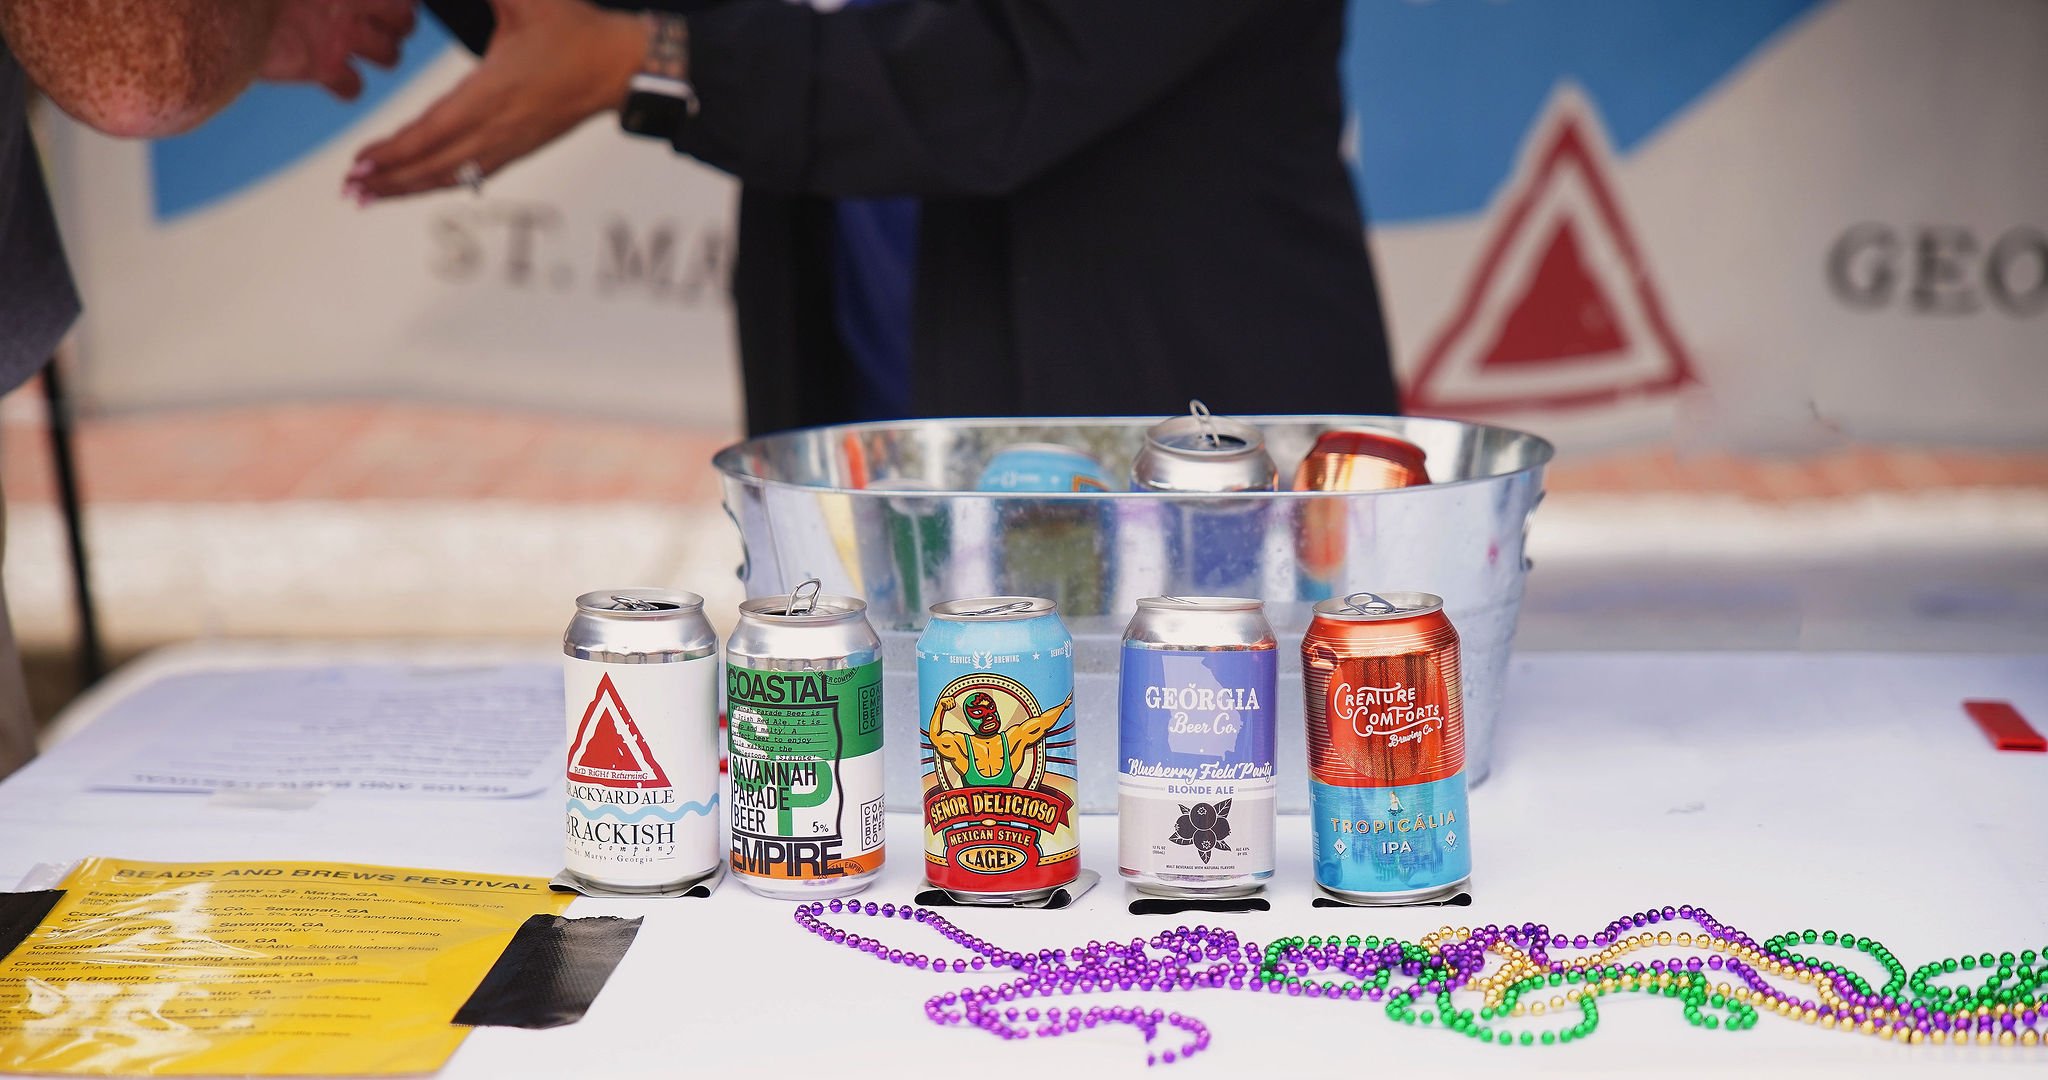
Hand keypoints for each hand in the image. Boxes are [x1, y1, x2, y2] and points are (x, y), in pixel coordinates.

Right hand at [262, 0, 416, 101]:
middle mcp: (352, 1)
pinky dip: (346, 86)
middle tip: (380, 22)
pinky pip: (353, 89)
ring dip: (382, 53)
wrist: (221, 1)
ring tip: (359, 46)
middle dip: (398, 23)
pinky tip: (331, 74)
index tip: (384, 1)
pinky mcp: (320, 66)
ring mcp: (340, 35)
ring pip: (391, 56)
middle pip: (406, 20)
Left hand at [347, 0, 647, 201]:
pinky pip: (471, 175)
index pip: (433, 130)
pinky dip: (439, 184)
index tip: (360, 160)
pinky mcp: (519, 148)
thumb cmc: (574, 28)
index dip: (394, 149)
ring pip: (450, 175)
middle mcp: (498, 126)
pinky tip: (416, 187)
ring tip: (370, 197)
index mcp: (493, 92)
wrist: (621, 66)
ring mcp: (510, 142)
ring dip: (408, 188)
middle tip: (350, 191)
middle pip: (434, 164)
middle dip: (389, 178)